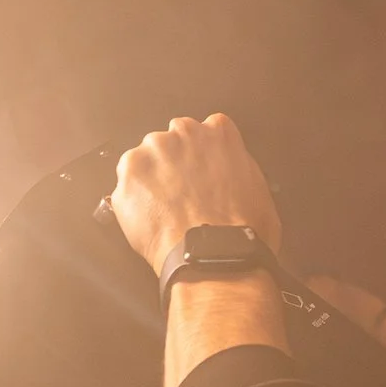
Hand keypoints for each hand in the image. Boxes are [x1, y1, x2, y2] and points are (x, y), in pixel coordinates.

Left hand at [110, 114, 282, 279]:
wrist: (214, 256)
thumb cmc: (241, 232)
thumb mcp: (259, 191)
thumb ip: (238, 169)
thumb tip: (230, 176)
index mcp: (219, 133)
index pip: (207, 130)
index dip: (202, 155)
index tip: (201, 171)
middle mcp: (184, 134)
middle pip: (171, 141)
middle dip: (173, 165)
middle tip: (182, 197)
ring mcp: (153, 151)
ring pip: (145, 160)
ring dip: (151, 181)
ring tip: (166, 213)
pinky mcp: (129, 173)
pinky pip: (126, 185)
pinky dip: (134, 202)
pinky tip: (152, 222)